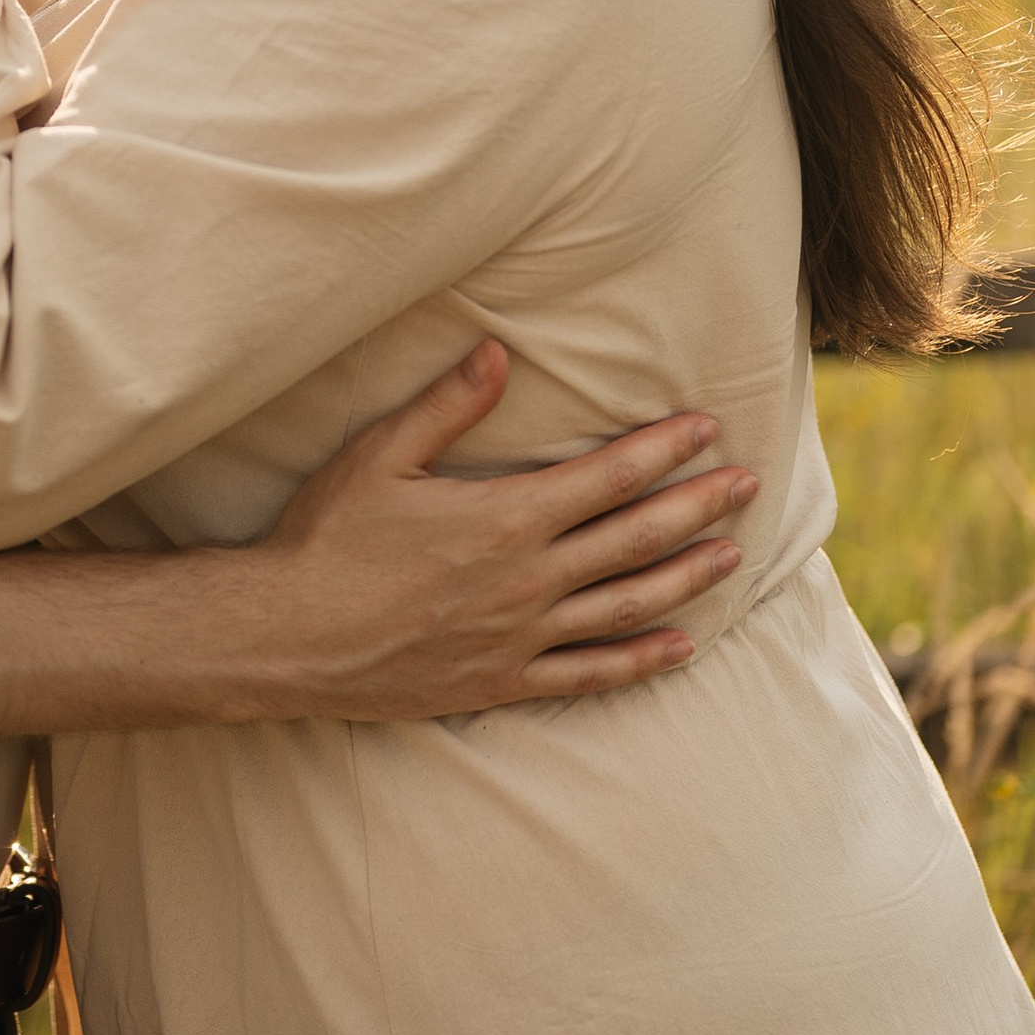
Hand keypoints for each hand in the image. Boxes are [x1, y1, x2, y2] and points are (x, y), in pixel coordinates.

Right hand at [243, 343, 753, 720]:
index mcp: (505, 516)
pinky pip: (589, 674)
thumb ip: (448, 405)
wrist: (286, 638)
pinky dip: (640, 659)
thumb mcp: (380, 457)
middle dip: (698, 506)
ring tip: (731, 555)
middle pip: (635, 538)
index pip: (608, 476)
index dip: (663, 450)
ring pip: (627, 604)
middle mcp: (528, 579)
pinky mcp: (502, 681)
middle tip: (748, 484)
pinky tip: (680, 645)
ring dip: (686, 577)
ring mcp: (521, 636)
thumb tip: (499, 353)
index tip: (706, 429)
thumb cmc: (327, 538)